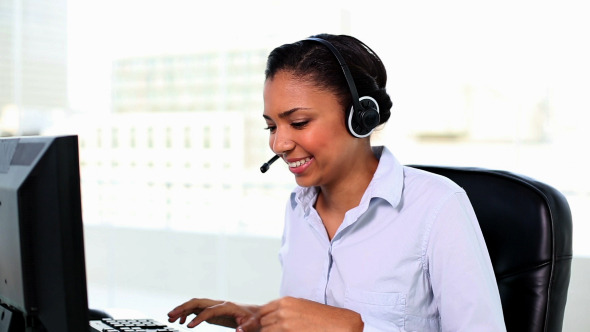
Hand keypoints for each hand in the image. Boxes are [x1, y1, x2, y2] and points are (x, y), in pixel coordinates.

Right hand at [168, 298, 258, 328]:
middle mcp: (219, 303)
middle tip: (170, 315)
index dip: (198, 318)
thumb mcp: (252, 323)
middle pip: (198, 302)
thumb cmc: (254, 318)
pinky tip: (183, 321)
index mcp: (227, 306)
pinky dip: (188, 313)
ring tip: (171, 318)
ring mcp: (215, 306)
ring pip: (195, 304)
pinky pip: (198, 309)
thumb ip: (245, 327)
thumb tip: (238, 331)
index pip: (209, 310)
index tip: (189, 327)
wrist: (257, 313)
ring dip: (183, 309)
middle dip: (183, 307)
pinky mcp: (214, 310)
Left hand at [238, 297, 362, 331]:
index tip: (255, 326)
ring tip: (283, 331)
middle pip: (262, 323)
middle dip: (263, 329)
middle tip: (268, 331)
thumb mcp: (301, 307)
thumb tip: (273, 319)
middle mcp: (282, 312)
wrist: (340, 324)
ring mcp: (284, 325)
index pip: (261, 311)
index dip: (257, 320)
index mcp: (285, 302)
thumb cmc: (324, 317)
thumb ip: (284, 311)